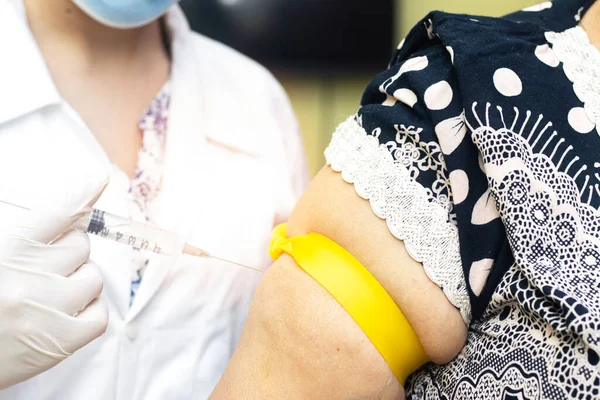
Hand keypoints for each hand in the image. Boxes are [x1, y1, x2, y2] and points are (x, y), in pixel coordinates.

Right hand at [0, 178, 108, 388]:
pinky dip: (89, 311)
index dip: (85, 192)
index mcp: (9, 247)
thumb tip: (56, 220)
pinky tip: (67, 312)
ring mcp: (49, 308)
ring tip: (50, 293)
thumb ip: (17, 235)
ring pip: (93, 278)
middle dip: (68, 252)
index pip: (59, 211)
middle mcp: (30, 274)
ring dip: (79, 281)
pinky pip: (99, 315)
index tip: (100, 178)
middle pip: (81, 245)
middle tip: (45, 267)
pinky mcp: (61, 342)